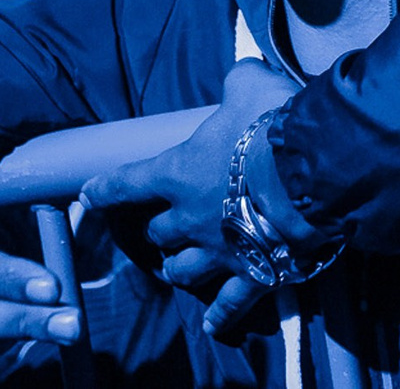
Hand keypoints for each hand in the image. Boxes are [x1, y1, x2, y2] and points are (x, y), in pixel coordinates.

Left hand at [81, 60, 299, 337]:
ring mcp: (218, 250)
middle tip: (163, 226)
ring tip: (181, 267)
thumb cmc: (271, 125)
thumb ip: (237, 82)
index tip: (86, 197)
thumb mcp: (250, 85)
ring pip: (181, 271)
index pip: (125, 184)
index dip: (102, 190)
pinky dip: (220, 315)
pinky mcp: (252, 272)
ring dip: (178, 268)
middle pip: (157, 234)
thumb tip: (240, 75)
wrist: (313, 171)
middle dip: (157, 231)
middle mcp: (188, 218)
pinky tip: (213, 324)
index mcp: (178, 173)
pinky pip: (229, 303)